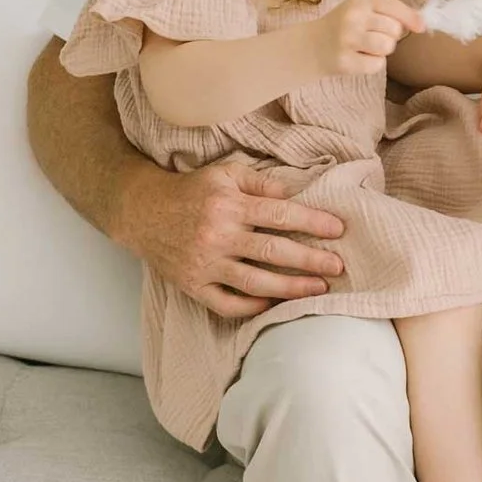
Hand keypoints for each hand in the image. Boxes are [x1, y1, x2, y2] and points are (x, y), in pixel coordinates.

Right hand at [121, 158, 346, 318]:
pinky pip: (226, 304)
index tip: (338, 230)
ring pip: (255, 282)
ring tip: (318, 289)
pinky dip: (251, 308)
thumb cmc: (191, 191)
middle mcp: (218, 236)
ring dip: (290, 288)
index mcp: (229, 205)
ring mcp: (205, 264)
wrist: (142, 212)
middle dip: (310, 260)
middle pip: (273, 252)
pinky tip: (274, 305)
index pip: (280, 215)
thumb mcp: (225, 173)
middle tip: (338, 267)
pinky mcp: (193, 286)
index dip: (313, 222)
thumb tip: (294, 194)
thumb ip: (261, 182)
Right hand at [313, 0, 424, 76]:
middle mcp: (353, 17)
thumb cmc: (344, 27)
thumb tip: (421, 23)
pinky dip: (372, 65)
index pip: (393, 6)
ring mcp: (347, 39)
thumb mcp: (361, 10)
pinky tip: (358, 58)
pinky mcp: (344, 61)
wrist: (310, 46)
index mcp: (360, 1)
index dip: (411, 18)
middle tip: (373, 38)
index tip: (421, 27)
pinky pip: (376, 65)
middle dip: (390, 37)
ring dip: (382, 51)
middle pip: (394, 30)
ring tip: (366, 48)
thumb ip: (388, 12)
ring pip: (387, 47)